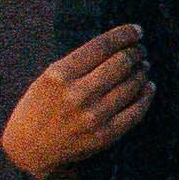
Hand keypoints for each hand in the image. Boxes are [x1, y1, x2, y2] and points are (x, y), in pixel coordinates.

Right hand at [4, 28, 153, 179]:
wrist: (30, 148)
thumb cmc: (40, 106)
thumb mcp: (49, 78)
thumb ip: (79, 62)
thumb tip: (119, 45)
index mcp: (60, 75)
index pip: (102, 46)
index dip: (125, 35)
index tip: (137, 31)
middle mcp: (77, 95)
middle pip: (121, 63)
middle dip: (136, 53)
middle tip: (140, 51)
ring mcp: (93, 116)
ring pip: (132, 85)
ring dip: (142, 72)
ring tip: (143, 67)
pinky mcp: (105, 135)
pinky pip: (136, 111)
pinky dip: (146, 95)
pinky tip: (148, 87)